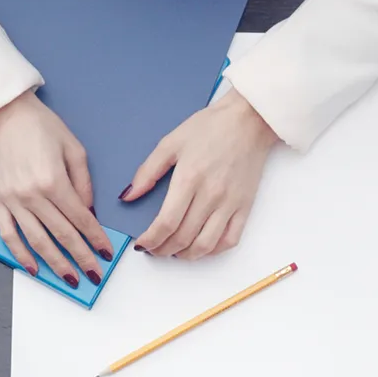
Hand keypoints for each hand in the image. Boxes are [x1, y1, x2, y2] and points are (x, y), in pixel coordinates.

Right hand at [0, 90, 111, 287]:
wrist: (3, 113)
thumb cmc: (40, 126)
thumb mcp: (74, 148)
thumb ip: (84, 183)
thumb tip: (89, 212)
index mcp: (54, 181)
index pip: (81, 219)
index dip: (96, 239)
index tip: (107, 254)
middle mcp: (32, 195)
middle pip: (62, 235)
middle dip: (81, 258)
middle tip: (94, 275)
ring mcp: (12, 201)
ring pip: (37, 242)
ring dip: (55, 264)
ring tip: (70, 279)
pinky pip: (8, 234)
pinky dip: (20, 255)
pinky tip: (33, 268)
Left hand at [123, 87, 277, 259]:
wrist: (249, 120)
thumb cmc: (210, 127)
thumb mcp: (171, 142)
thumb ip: (147, 172)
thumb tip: (128, 196)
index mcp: (189, 178)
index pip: (166, 223)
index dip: (150, 240)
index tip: (141, 243)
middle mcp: (210, 195)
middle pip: (183, 238)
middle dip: (162, 250)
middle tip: (153, 248)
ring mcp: (230, 203)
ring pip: (205, 245)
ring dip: (185, 255)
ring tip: (174, 251)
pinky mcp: (245, 206)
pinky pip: (229, 240)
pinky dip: (213, 251)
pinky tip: (200, 247)